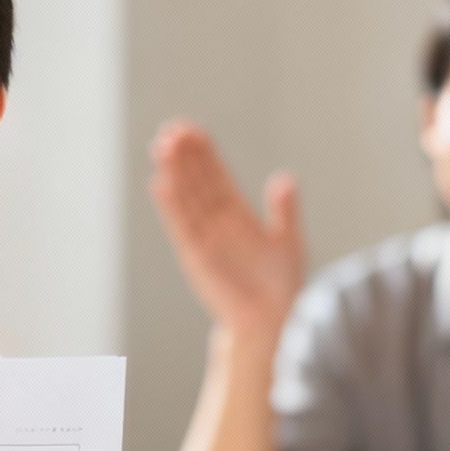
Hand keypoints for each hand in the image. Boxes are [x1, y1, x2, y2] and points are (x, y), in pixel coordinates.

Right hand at [148, 120, 303, 337]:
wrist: (269, 320)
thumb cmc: (280, 283)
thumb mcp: (288, 240)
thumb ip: (285, 211)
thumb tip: (284, 178)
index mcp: (237, 214)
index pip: (216, 177)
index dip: (204, 154)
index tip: (191, 130)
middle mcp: (216, 223)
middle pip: (196, 182)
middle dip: (184, 157)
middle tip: (171, 130)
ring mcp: (204, 238)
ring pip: (186, 199)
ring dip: (174, 174)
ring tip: (161, 147)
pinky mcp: (196, 256)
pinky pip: (182, 227)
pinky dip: (172, 206)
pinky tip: (161, 184)